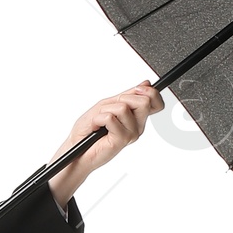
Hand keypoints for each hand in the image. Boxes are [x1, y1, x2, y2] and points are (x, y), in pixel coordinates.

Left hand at [47, 82, 163, 208]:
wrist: (76, 149)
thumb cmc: (88, 130)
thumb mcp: (107, 105)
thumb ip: (127, 95)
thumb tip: (146, 84)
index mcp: (136, 117)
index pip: (156, 101)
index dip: (149, 92)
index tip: (137, 90)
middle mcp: (137, 126)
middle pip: (144, 101)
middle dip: (122, 99)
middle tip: (109, 110)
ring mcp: (131, 134)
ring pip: (124, 108)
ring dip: (106, 110)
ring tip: (100, 122)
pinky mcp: (122, 140)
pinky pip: (110, 118)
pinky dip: (98, 118)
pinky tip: (97, 127)